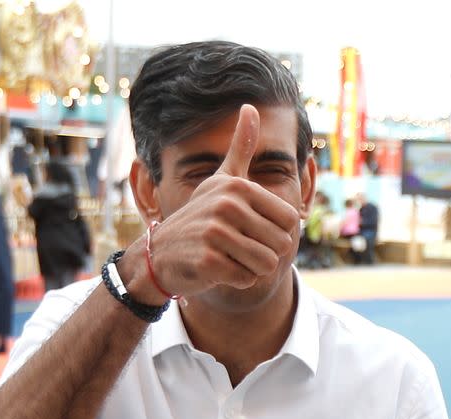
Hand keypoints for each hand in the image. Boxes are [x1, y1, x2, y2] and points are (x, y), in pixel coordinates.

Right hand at [128, 104, 299, 300]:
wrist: (161, 253)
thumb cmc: (200, 217)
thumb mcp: (220, 182)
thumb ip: (240, 149)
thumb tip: (250, 107)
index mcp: (237, 188)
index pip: (290, 221)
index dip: (276, 232)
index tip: (250, 229)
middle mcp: (226, 207)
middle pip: (280, 244)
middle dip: (264, 252)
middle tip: (237, 246)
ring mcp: (215, 235)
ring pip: (265, 264)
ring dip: (251, 267)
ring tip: (229, 256)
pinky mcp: (208, 262)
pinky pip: (246, 279)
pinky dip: (236, 279)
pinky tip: (217, 269)